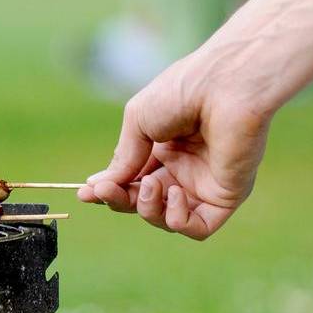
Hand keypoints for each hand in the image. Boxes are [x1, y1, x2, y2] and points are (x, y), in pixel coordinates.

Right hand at [77, 52, 274, 239]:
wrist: (224, 84)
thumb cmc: (183, 91)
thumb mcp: (138, 121)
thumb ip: (123, 158)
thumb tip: (100, 187)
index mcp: (162, 149)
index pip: (131, 181)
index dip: (108, 190)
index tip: (85, 193)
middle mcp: (183, 169)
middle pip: (143, 202)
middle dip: (120, 200)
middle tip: (106, 192)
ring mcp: (204, 184)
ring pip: (167, 219)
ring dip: (148, 209)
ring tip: (150, 184)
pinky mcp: (226, 195)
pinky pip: (198, 228)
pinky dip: (177, 220)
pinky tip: (173, 194)